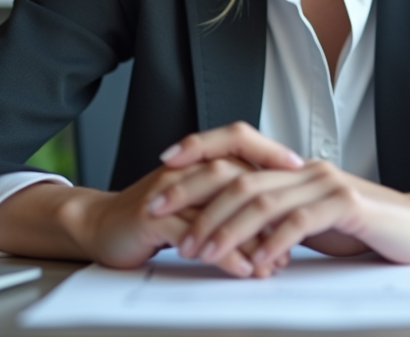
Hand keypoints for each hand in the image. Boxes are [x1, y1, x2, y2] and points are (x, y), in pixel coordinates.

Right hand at [0, 121, 302, 272]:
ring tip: (274, 258)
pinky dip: (221, 252)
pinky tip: (241, 267)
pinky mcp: (153, 216)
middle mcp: (188, 170)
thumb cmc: (153, 217)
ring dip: (251, 233)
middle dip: (271, 204)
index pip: (243, 142)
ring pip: (220, 202)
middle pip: (238, 174)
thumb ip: (235, 206)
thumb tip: (281, 223)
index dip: (274, 151)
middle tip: (299, 231)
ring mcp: (170, 190)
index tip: (308, 170)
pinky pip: (194, 231)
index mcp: (201, 162)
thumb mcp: (198, 206)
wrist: (100, 226)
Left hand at [156, 160, 409, 277]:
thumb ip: (275, 217)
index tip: (162, 168)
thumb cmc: (362, 227)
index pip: (236, 149)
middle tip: (161, 218)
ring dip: (225, 228)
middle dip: (193, 198)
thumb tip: (233, 229)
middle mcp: (304, 168)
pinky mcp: (346, 204)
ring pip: (262, 199)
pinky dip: (272, 243)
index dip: (198, 152)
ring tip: (200, 251)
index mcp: (292, 168)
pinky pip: (299, 221)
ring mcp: (325, 183)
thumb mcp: (308, 219)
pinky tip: (255, 263)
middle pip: (238, 176)